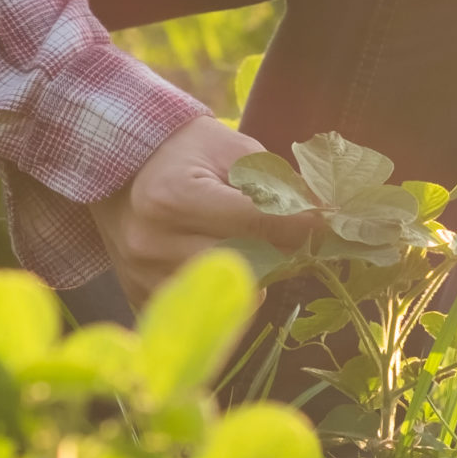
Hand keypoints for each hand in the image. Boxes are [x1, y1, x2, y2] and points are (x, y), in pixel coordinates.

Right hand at [91, 115, 313, 305]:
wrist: (121, 164)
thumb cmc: (186, 151)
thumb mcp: (234, 149)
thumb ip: (278, 183)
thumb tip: (327, 215)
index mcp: (174, 197)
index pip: (257, 222)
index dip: (304, 224)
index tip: (335, 224)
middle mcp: (153, 242)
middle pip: (247, 264)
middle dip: (283, 251)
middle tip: (301, 236)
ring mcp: (143, 276)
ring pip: (231, 291)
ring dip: (259, 272)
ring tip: (259, 244)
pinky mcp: (140, 297)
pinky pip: (205, 307)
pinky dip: (228, 289)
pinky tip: (231, 262)